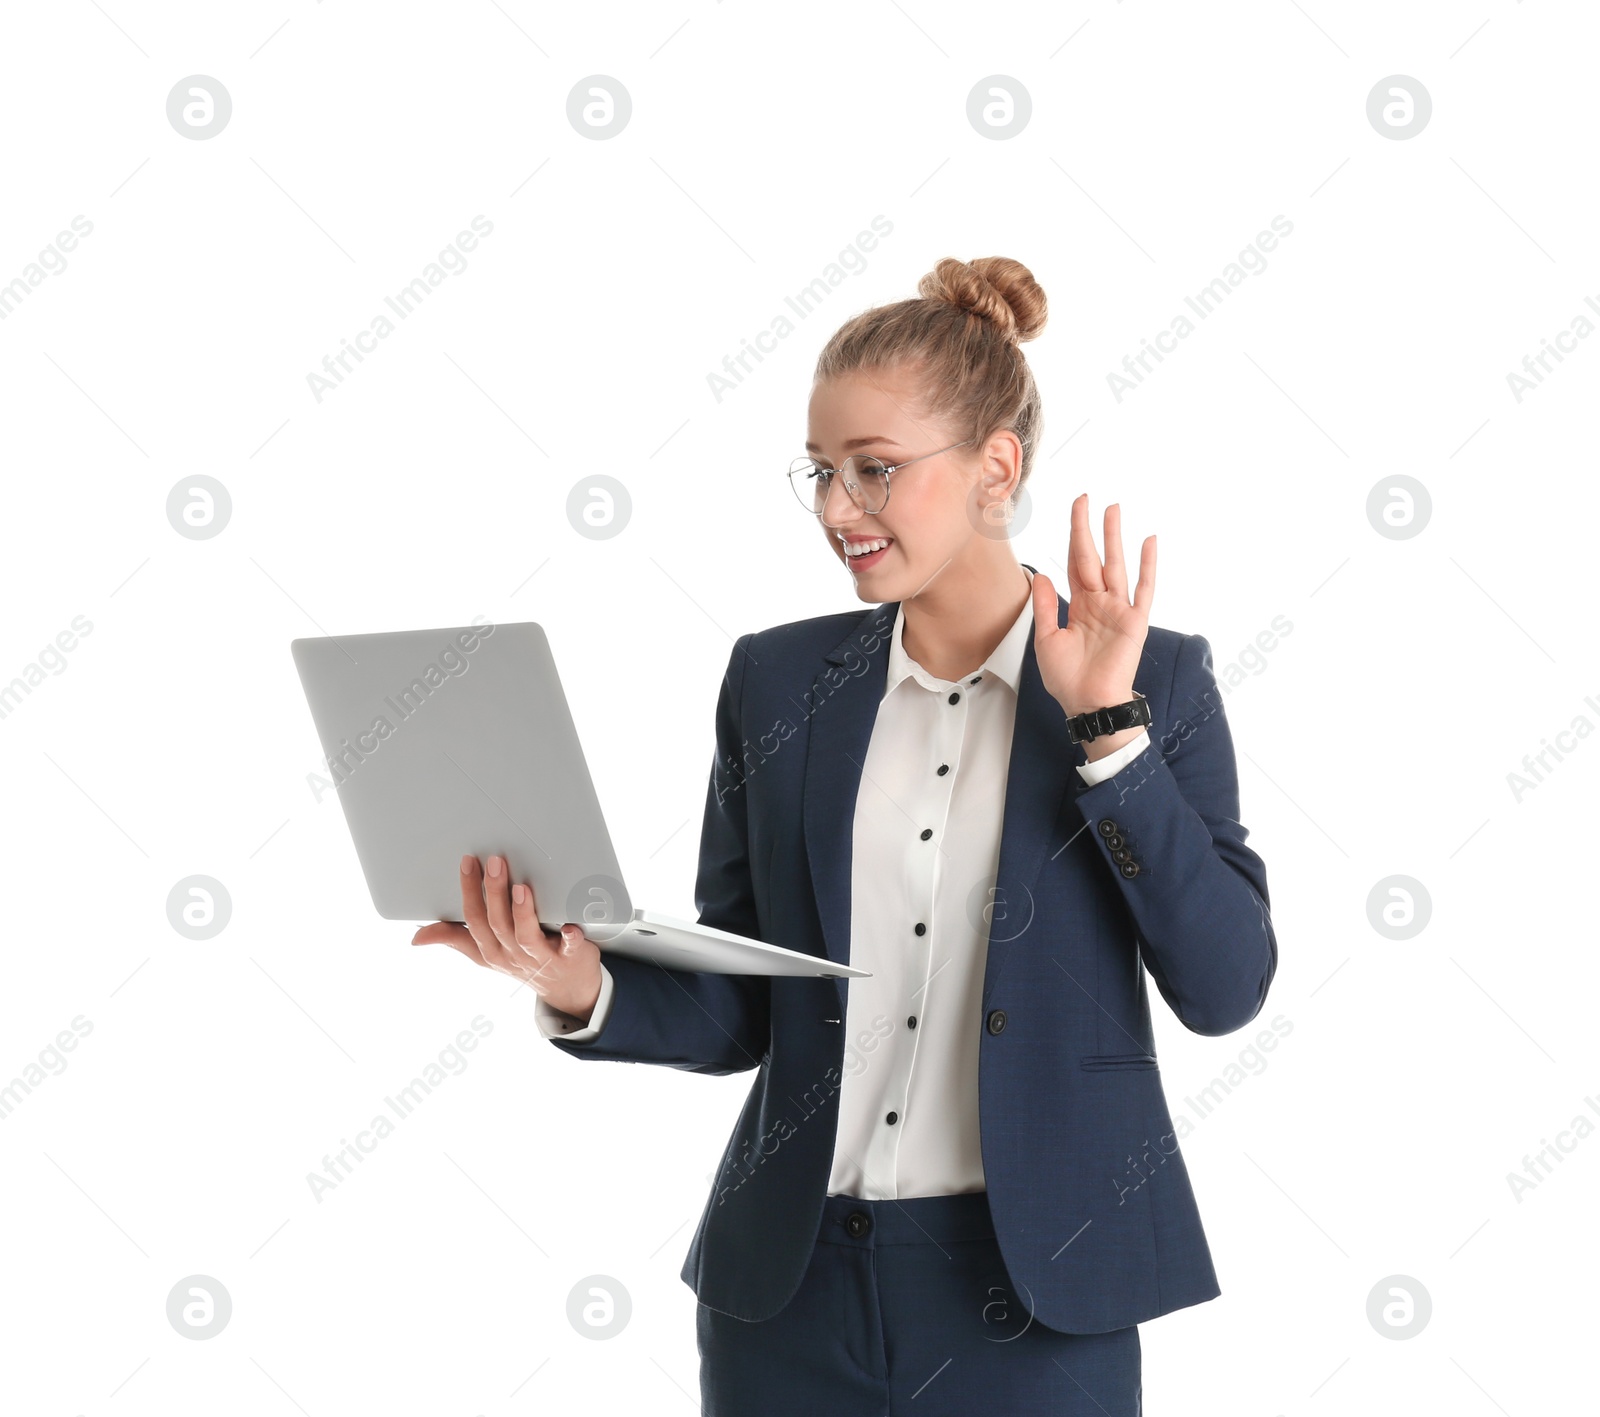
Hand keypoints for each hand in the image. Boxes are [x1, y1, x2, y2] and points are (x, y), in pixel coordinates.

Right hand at [410, 854, 603, 1021]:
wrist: (567, 989)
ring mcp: (541, 958)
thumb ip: (455, 939)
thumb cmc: (523, 962)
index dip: (469, 890)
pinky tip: (571, 927)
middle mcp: (513, 954)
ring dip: (522, 912)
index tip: (467, 861)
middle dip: (493, 892)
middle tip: (494, 862)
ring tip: (521, 888)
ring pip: (525, 935)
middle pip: (497, 923)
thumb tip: (417, 937)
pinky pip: (569, 949)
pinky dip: (571, 939)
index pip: (474, 918)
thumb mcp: (485, 954)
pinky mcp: (570, 959)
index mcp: (491, 949)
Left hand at [1031, 495, 1154, 714]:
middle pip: (1093, 556)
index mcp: (1080, 606)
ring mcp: (1118, 610)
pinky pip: (1143, 589)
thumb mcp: (1047, 640)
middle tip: (1087, 498)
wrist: (1087, 704)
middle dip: (1089, 527)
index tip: (1074, 511)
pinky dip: (1147, 566)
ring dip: (1115, 537)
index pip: (1074, 564)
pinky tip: (1149, 541)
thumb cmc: (1068, 679)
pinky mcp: (1134, 622)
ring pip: (1116, 565)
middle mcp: (1100, 602)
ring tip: (1114, 509)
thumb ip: (1046, 607)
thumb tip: (1041, 576)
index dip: (1072, 538)